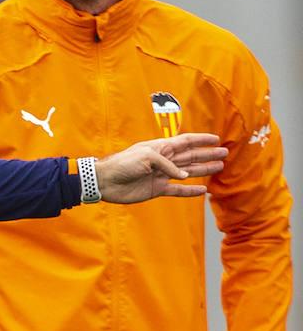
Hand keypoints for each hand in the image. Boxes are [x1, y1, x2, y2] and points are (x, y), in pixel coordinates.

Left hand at [95, 133, 227, 202]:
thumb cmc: (123, 164)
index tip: (216, 139)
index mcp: (160, 148)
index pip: (185, 141)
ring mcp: (161, 175)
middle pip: (190, 156)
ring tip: (219, 167)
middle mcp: (163, 161)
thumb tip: (184, 176)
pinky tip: (203, 190)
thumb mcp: (146, 157)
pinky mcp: (157, 189)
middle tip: (224, 153)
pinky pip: (178, 190)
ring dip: (203, 169)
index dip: (201, 140)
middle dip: (207, 154)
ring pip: (187, 172)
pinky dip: (190, 191)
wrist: (106, 181)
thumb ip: (168, 165)